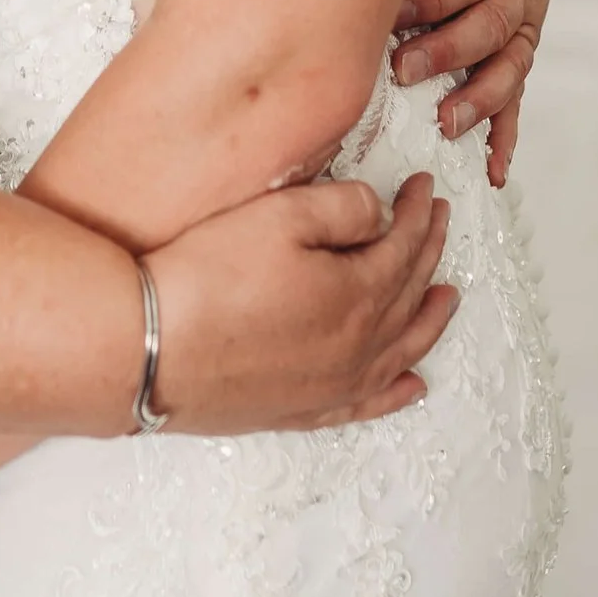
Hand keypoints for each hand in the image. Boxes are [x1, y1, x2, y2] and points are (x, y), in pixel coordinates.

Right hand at [148, 171, 454, 437]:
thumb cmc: (207, 280)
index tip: (425, 186)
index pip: (405, 244)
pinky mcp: (301, 410)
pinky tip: (411, 385)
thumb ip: (343, 207)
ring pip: (402, 350)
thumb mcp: (278, 217)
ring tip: (448, 297)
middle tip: (439, 222)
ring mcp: (333, 384)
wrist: (150, 350)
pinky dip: (396, 392)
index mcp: (361, 294)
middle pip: (410, 293)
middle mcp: (359, 346)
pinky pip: (368, 403)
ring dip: (429, 320)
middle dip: (430, 251)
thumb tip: (380, 214)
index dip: (420, 211)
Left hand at [390, 0, 552, 182]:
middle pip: (488, 26)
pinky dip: (505, 133)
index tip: (392, 13)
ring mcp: (524, 24)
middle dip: (446, 51)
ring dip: (478, 98)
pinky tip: (491, 167)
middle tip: (401, 70)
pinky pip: (516, 95)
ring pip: (508, 67)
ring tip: (445, 122)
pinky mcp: (519, 49)